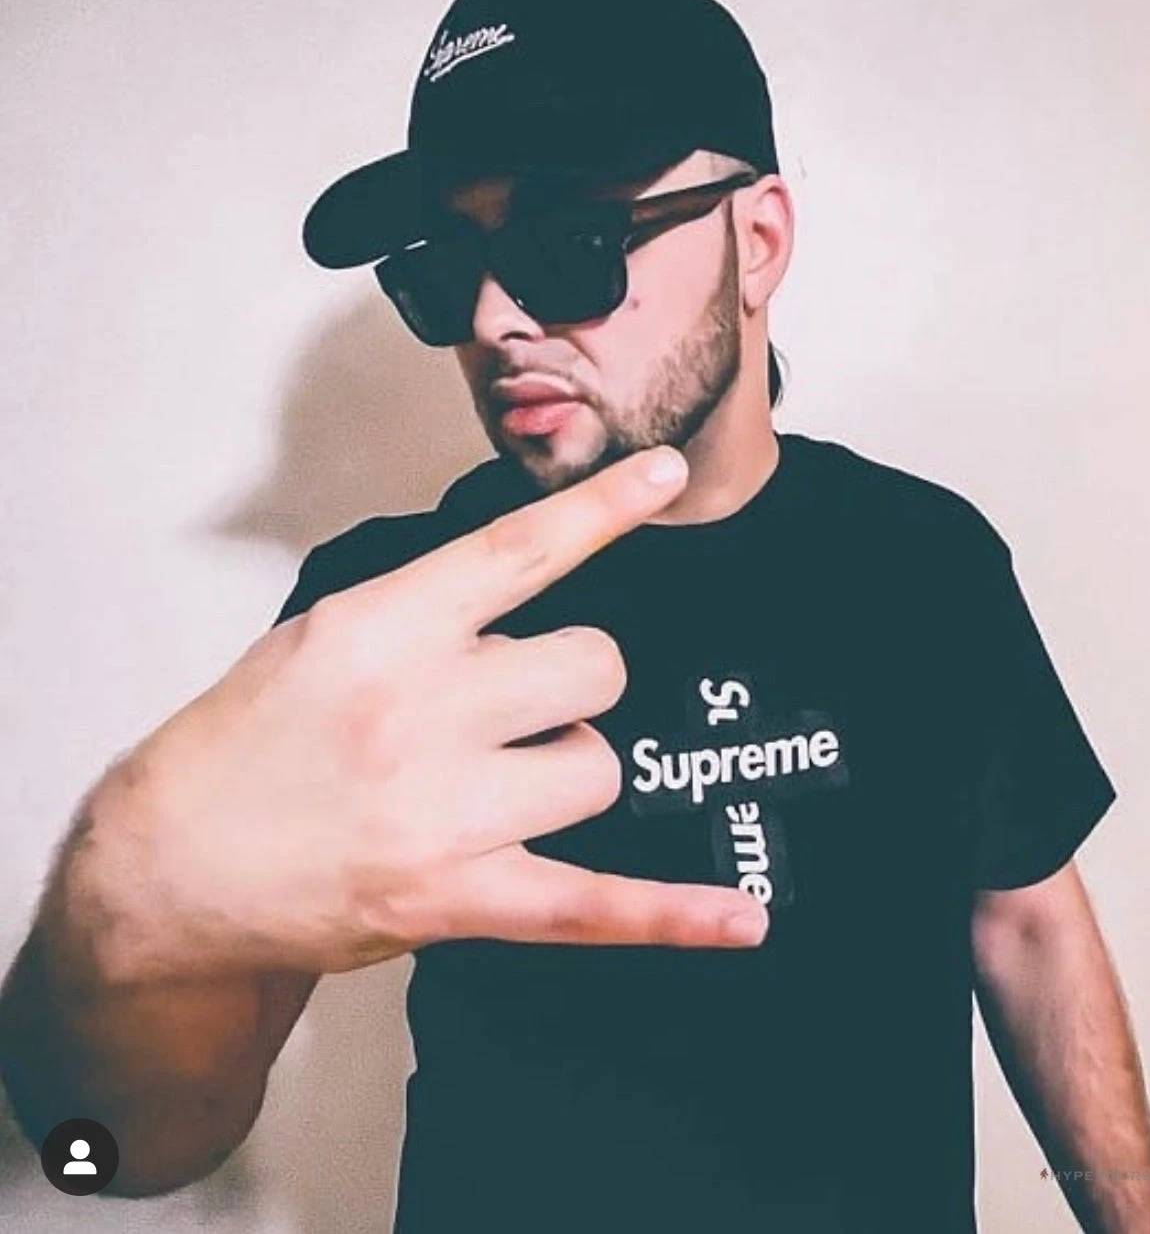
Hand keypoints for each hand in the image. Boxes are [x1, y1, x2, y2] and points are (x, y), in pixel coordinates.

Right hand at [85, 446, 768, 982]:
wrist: (171, 865)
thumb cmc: (248, 742)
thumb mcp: (324, 635)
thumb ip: (428, 608)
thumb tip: (530, 583)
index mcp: (384, 627)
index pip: (518, 549)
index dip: (602, 507)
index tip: (665, 471)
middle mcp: (422, 710)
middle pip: (593, 665)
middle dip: (574, 682)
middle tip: (519, 707)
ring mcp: (445, 810)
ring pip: (599, 764)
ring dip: (571, 766)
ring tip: (506, 784)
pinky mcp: (459, 899)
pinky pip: (592, 904)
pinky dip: (671, 912)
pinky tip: (741, 916)